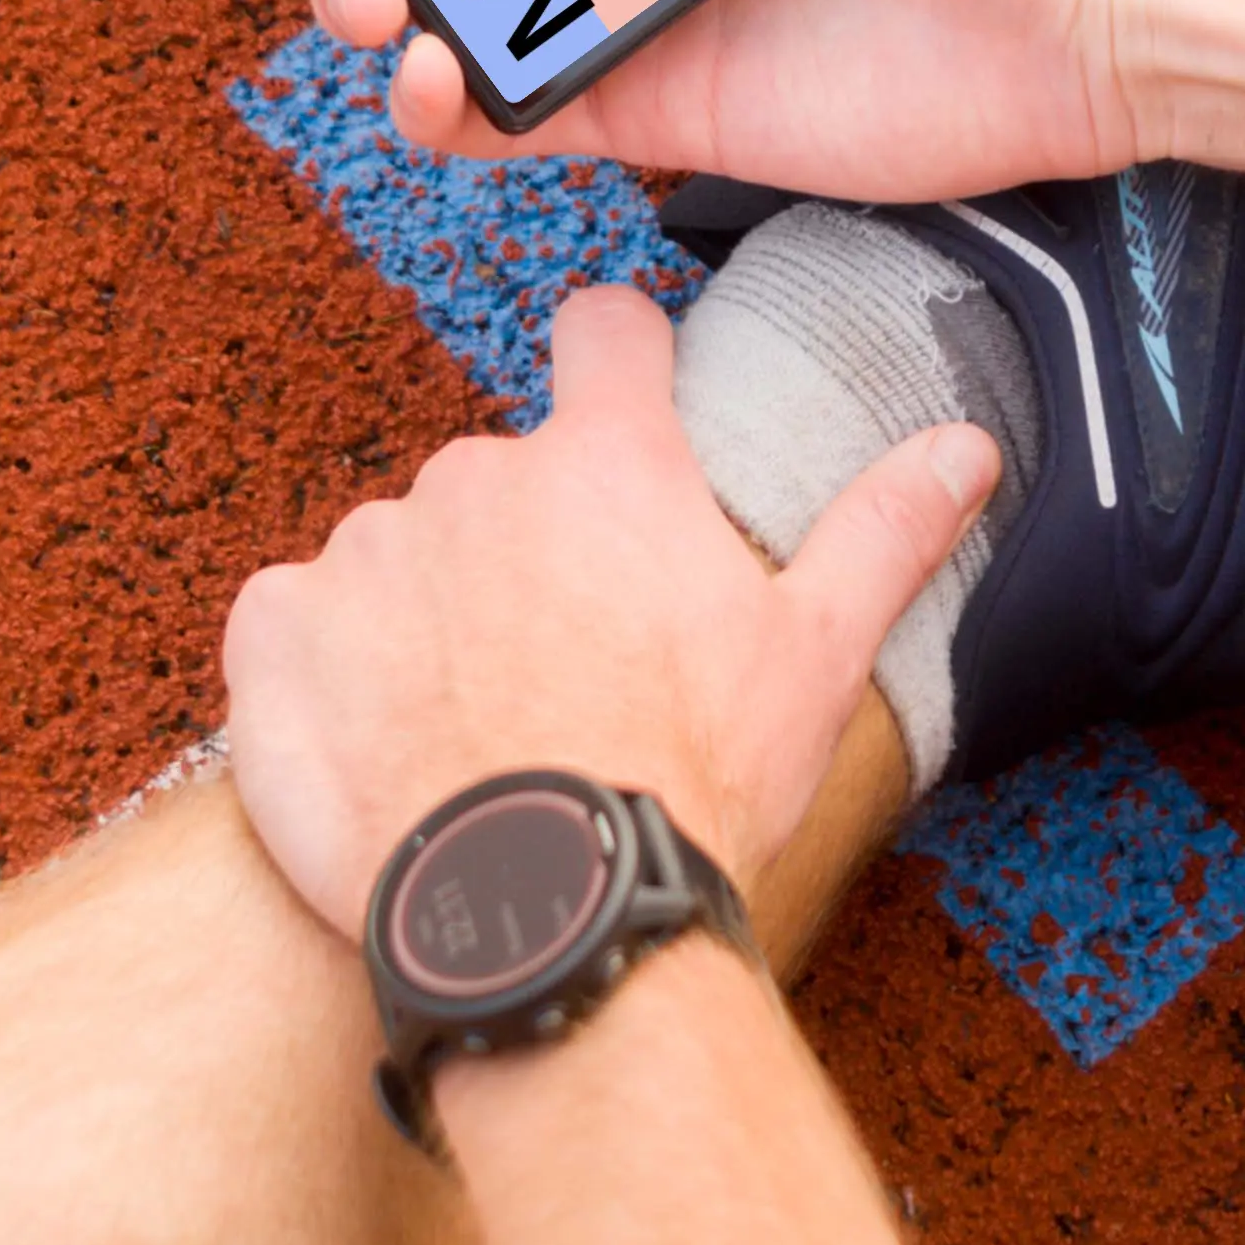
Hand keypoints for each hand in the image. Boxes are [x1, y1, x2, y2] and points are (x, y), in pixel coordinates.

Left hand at [223, 291, 997, 929]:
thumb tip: (967, 445)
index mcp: (611, 464)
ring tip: (477, 737)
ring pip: (399, 557)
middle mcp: (480, 475)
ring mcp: (369, 549)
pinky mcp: (277, 630)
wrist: (543, 913)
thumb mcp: (815, 656)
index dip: (617, 356)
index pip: (608, 331)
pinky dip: (325, 673)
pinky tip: (382, 751)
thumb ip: (883, 531)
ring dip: (426, 619)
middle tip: (566, 672)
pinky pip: (296, 623)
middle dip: (525, 555)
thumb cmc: (688, 784)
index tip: (621, 399)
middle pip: (501, 477)